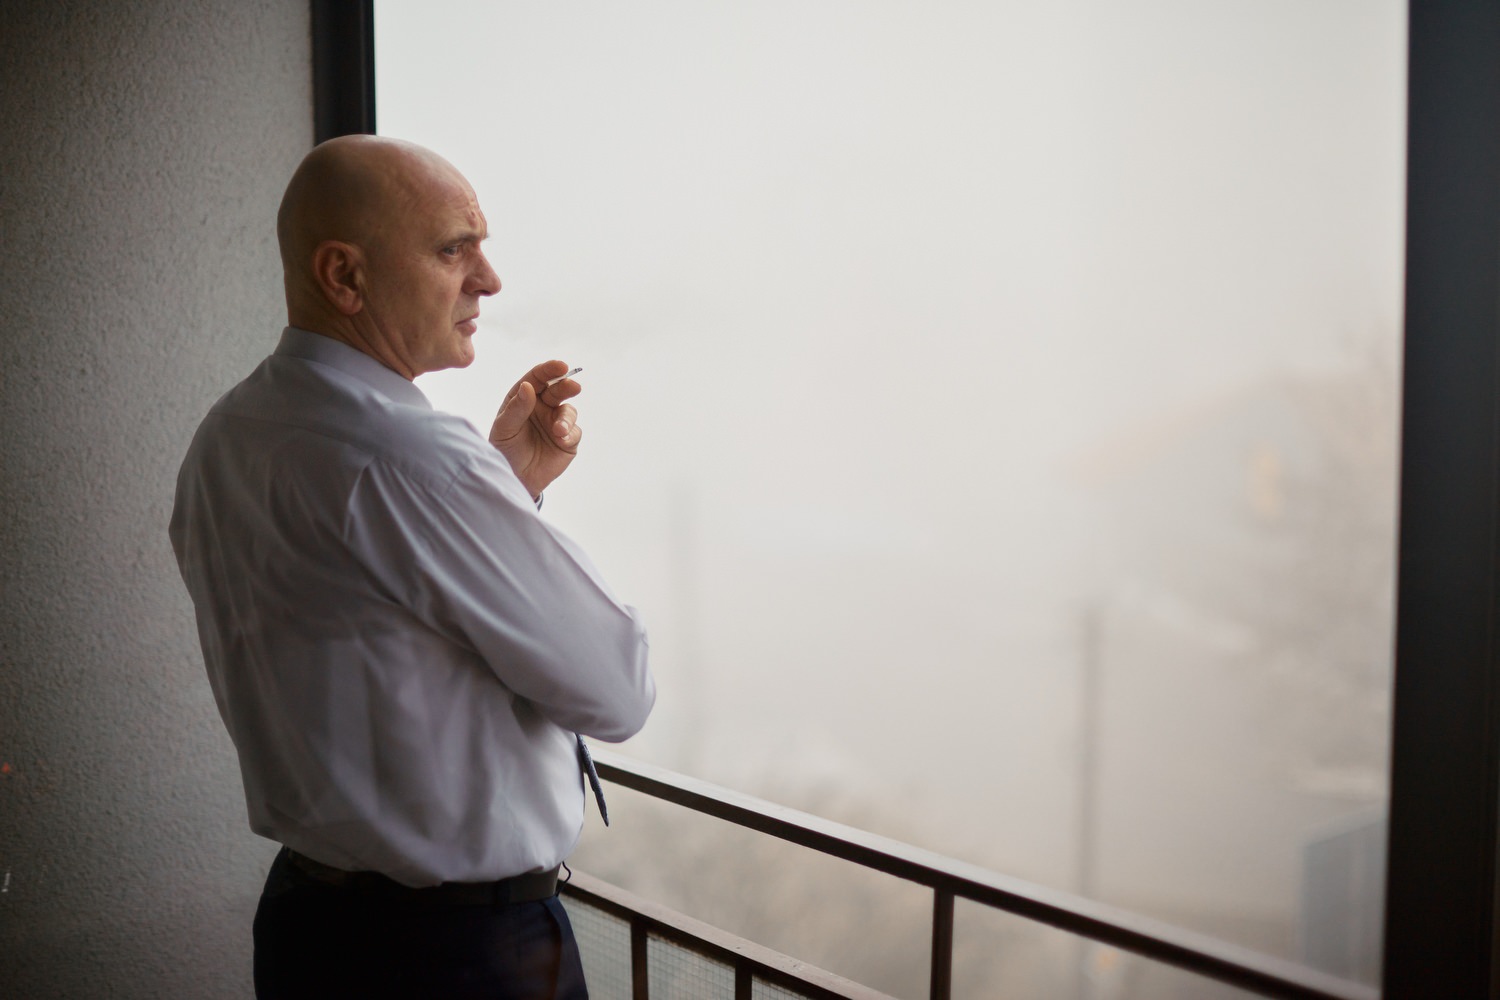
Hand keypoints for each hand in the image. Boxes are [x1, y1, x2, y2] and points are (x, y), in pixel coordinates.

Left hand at [488, 360, 582, 497]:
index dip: (550, 370)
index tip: (561, 366)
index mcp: (524, 398)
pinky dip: (570, 433)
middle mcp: (542, 407)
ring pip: (569, 410)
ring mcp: (556, 423)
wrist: (514, 478)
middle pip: (558, 390)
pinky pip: (575, 432)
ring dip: (567, 417)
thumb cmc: (504, 450)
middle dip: (566, 386)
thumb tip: (528, 386)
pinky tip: (561, 439)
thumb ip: (516, 408)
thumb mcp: (505, 428)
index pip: (538, 378)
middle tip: (573, 387)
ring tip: (559, 430)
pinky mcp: (568, 441)